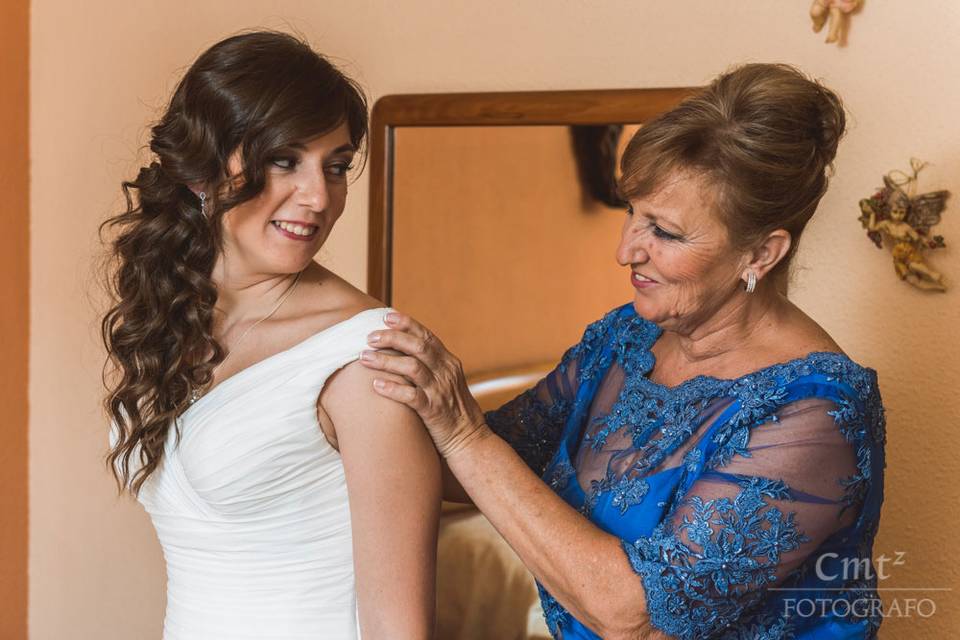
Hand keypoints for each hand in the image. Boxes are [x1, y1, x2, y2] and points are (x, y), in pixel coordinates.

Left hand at [360, 312, 488, 458]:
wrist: (470, 440)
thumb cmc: (452, 410)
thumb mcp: (447, 381)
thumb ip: (430, 366)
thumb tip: (404, 350)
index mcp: (449, 362)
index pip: (427, 336)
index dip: (407, 324)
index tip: (386, 316)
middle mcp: (446, 373)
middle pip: (418, 347)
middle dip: (392, 338)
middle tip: (370, 337)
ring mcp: (440, 391)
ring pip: (412, 368)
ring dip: (386, 360)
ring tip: (364, 358)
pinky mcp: (434, 411)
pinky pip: (411, 396)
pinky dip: (392, 389)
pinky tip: (376, 385)